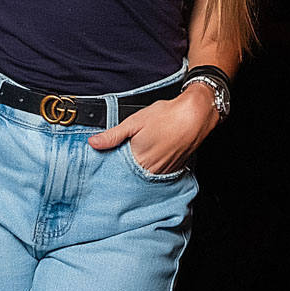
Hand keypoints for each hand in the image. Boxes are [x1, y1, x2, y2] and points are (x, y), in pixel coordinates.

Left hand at [87, 87, 215, 173]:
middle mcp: (152, 171)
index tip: (103, 163)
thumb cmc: (166, 116)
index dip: (110, 168)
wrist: (196, 114)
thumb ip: (113, 135)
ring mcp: (165, 172)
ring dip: (138, 169)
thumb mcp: (134, 122)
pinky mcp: (175, 168)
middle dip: (124, 169)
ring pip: (145, 175)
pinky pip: (158, 173)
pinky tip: (151, 155)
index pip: (118, 173)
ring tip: (138, 154)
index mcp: (139, 161)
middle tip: (120, 157)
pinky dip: (152, 167)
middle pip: (131, 176)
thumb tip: (94, 143)